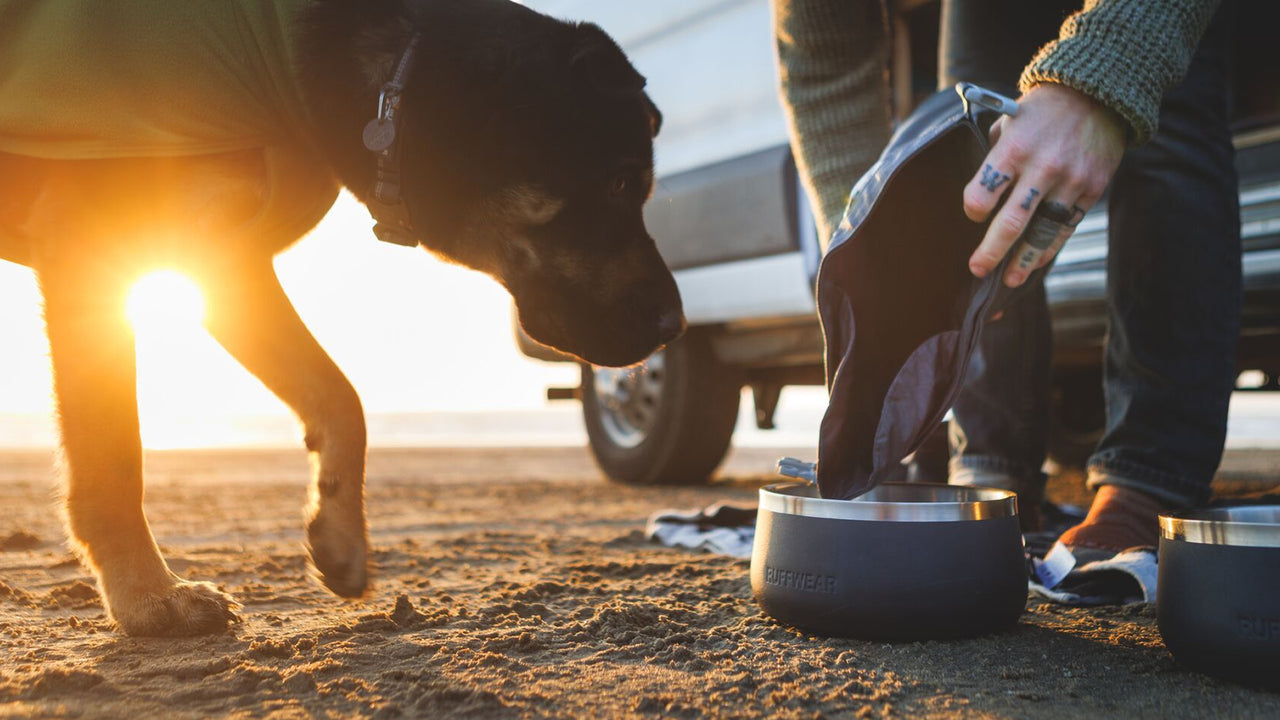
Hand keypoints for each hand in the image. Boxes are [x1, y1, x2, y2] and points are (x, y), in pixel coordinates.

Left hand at [963, 83, 1125, 286]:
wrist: (1099, 91)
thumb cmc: (1043, 108)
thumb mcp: (1010, 120)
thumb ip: (995, 155)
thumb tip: (983, 191)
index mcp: (1013, 149)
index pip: (982, 194)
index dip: (973, 211)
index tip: (973, 215)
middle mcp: (1042, 167)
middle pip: (1010, 223)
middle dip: (991, 253)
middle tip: (977, 270)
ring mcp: (1070, 181)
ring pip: (1042, 233)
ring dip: (1023, 262)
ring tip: (1009, 281)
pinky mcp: (1092, 189)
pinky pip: (1066, 226)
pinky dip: (1050, 247)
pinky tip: (1036, 261)